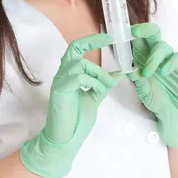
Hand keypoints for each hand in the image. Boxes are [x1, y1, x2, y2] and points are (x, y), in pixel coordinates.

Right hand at [20, 33, 124, 177]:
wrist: (66, 138)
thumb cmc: (76, 120)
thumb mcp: (94, 97)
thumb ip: (103, 85)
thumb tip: (118, 74)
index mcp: (69, 75)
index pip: (76, 48)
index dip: (91, 40)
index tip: (109, 38)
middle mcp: (62, 75)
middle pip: (76, 50)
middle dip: (94, 48)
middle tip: (110, 53)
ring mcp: (59, 82)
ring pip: (80, 64)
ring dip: (98, 75)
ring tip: (104, 88)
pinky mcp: (60, 91)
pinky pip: (78, 77)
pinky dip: (92, 83)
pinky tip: (95, 93)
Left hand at [127, 23, 177, 147]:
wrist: (171, 112)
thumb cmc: (154, 97)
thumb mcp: (141, 89)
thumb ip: (136, 79)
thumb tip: (130, 70)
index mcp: (143, 56)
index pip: (138, 39)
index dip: (132, 32)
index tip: (124, 31)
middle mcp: (157, 54)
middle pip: (153, 33)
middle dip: (144, 29)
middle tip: (135, 33)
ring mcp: (171, 59)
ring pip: (163, 46)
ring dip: (153, 58)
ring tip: (147, 73)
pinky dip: (170, 63)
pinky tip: (164, 72)